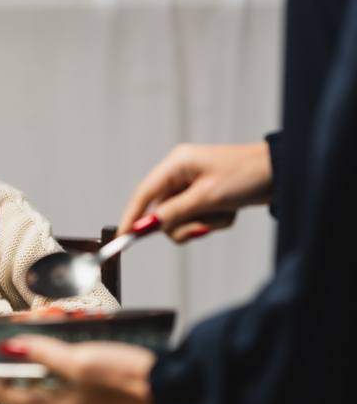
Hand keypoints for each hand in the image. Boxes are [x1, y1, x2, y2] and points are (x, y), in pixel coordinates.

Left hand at [0, 336, 155, 403]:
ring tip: (21, 361)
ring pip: (44, 398)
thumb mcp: (80, 359)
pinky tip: (56, 367)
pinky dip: (54, 380)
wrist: (173, 390)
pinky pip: (65, 396)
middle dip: (7, 380)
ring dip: (31, 378)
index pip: (9, 396)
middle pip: (25, 400)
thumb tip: (13, 348)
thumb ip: (44, 353)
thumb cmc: (131, 378)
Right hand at [118, 142, 273, 242]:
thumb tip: (146, 226)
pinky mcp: (202, 198)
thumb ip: (174, 212)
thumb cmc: (247, 175)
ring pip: (178, 220)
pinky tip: (228, 211)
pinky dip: (211, 222)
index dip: (130, 217)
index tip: (122, 238)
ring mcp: (191, 187)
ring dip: (200, 224)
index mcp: (176, 164)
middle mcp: (179, 175)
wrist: (281, 174)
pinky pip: (194, 219)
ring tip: (222, 214)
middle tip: (203, 227)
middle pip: (161, 212)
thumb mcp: (208, 196)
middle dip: (183, 224)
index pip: (143, 194)